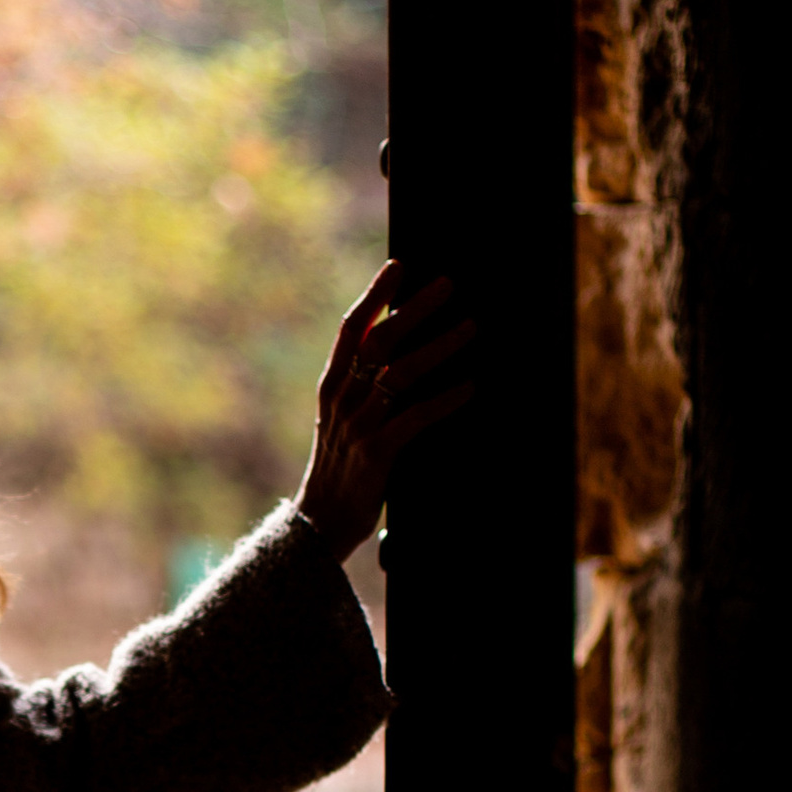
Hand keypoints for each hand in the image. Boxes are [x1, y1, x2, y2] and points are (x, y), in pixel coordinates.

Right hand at [293, 261, 474, 562]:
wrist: (319, 524)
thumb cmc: (341, 470)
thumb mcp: (342, 421)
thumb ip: (362, 387)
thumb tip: (395, 352)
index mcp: (330, 387)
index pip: (350, 329)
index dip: (375, 295)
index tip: (400, 267)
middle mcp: (340, 400)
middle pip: (378, 340)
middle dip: (415, 309)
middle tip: (449, 285)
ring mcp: (356, 426)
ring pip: (399, 373)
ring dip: (440, 346)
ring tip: (472, 327)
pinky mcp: (376, 454)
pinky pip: (414, 418)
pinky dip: (445, 399)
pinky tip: (471, 385)